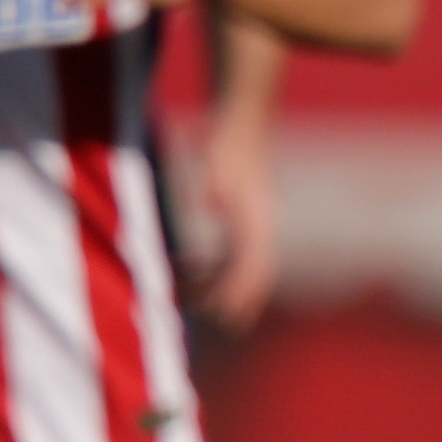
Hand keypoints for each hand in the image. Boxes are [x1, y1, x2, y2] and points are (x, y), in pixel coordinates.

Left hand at [184, 111, 278, 330]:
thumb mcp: (220, 163)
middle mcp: (258, 225)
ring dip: (216, 283)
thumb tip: (211, 203)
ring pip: (236, 264)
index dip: (243, 292)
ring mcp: (250, 222)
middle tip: (215, 321)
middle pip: (249, 273)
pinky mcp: (238, 216)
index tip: (230, 316)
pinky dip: (209, 265)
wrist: (242, 120)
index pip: (256, 265)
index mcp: (258, 218)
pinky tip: (183, 266)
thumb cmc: (229, 142)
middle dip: (232, 298)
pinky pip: (226, 250)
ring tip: (187, 297)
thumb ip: (217, 184)